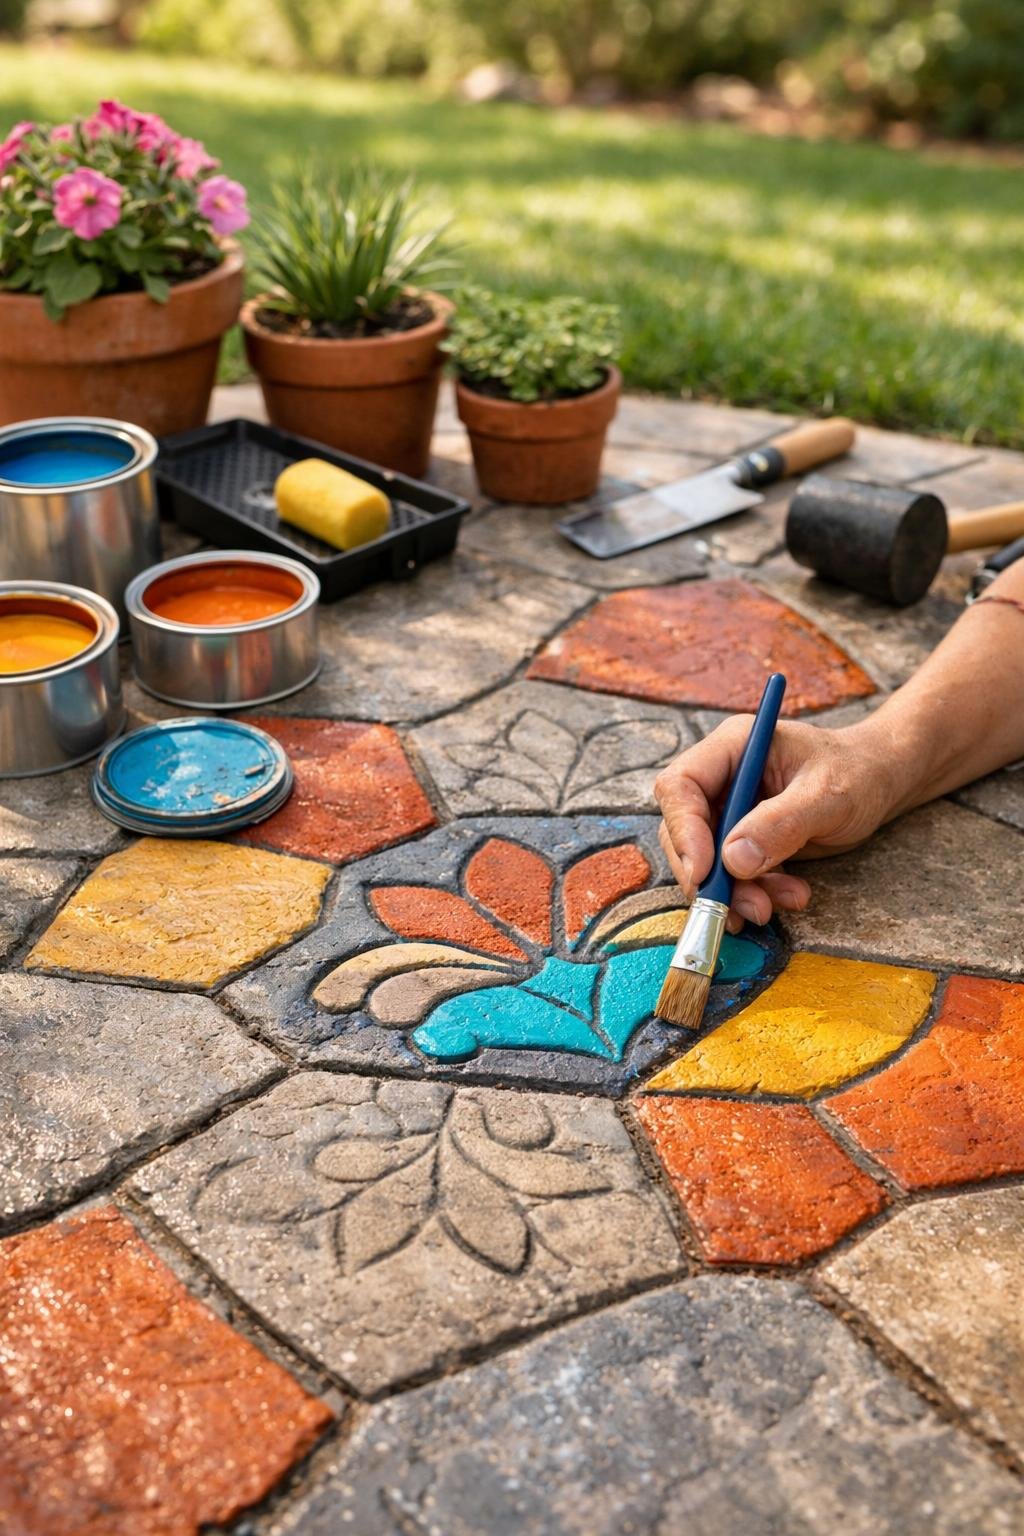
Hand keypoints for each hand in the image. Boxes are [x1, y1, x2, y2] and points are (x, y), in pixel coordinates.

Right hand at [654, 716, 905, 931]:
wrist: (879, 783)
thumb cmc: (858, 773)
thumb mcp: (828, 795)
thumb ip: (782, 823)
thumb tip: (733, 860)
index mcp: (734, 747)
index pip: (681, 786)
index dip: (684, 830)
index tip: (704, 872)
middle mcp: (723, 777)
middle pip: (685, 829)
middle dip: (709, 875)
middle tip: (737, 908)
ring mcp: (730, 809)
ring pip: (706, 860)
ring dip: (734, 892)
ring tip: (773, 907)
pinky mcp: (743, 839)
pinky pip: (732, 874)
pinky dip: (754, 893)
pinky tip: (791, 896)